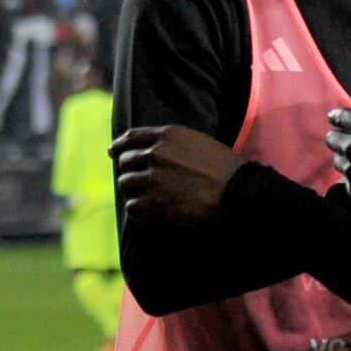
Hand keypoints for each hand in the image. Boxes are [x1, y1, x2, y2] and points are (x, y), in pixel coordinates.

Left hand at [111, 125, 247, 222]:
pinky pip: (133, 206)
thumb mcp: (199, 143)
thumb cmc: (227, 169)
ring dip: (133, 192)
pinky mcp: (154, 201)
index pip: (132, 137)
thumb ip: (174, 144)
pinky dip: (138, 211)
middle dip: (128, 171)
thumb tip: (157, 151)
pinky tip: (148, 215)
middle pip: (126, 161)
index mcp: (167, 135)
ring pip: (126, 183)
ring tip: (144, 200)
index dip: (119, 145)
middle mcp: (156, 153)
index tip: (113, 152)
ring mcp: (153, 177)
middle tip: (135, 182)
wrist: (237, 191)